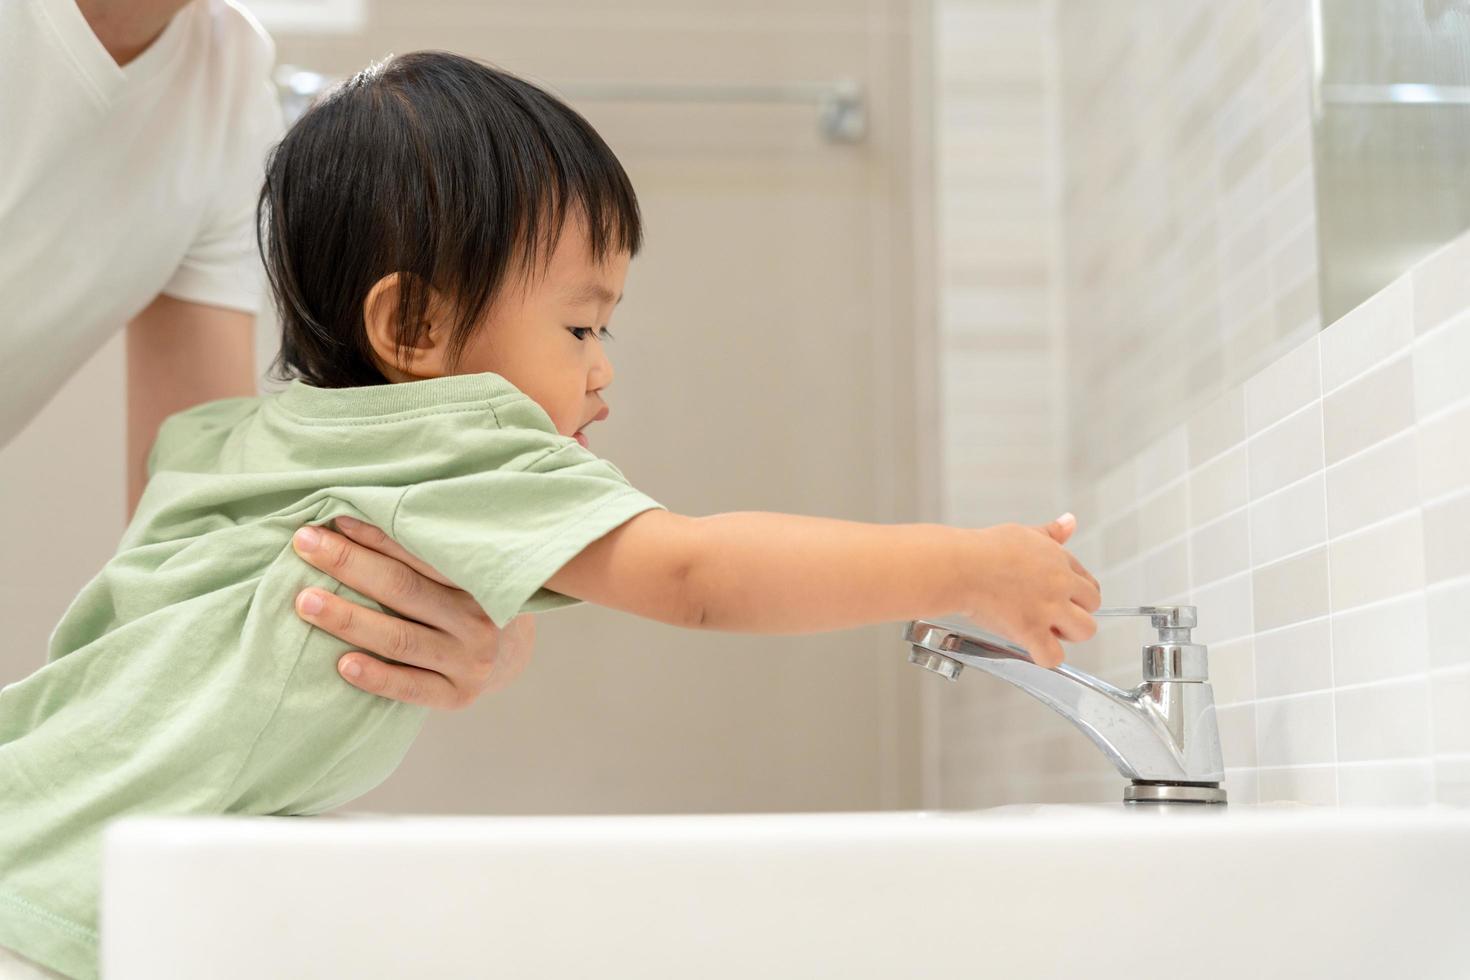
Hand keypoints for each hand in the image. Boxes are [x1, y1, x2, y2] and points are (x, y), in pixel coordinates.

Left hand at [290, 516, 535, 707]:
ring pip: (400, 639)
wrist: (506, 655)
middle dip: (350, 565)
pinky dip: (376, 676)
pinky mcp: (458, 696)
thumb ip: (422, 553)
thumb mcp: (460, 572)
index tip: (334, 520)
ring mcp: (470, 660)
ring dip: (348, 619)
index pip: (422, 554)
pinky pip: (409, 687)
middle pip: (404, 589)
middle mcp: (479, 618)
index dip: (376, 536)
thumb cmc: (465, 600)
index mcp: (480, 578)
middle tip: (304, 546)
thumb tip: (350, 521)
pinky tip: (342, 664)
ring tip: (305, 602)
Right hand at [962, 512, 1100, 668]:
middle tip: (1052, 616)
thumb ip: (1052, 532)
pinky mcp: (1030, 630)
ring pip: (1084, 631)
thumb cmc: (984, 549)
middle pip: (1093, 607)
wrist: (960, 566)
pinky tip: (1033, 649)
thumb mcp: (1024, 534)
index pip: (1089, 583)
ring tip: (1046, 632)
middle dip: (1076, 613)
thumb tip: (1070, 521)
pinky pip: (1053, 656)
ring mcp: (1047, 609)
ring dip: (1067, 635)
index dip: (1076, 594)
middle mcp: (1059, 584)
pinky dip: (1045, 657)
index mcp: (1059, 561)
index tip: (1062, 599)